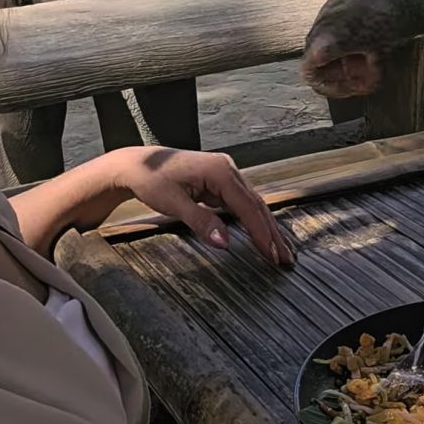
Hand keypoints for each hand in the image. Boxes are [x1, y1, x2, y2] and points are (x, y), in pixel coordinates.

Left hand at [106, 146, 295, 267]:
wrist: (137, 164)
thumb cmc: (151, 179)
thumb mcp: (173, 203)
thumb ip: (201, 222)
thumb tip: (225, 243)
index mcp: (219, 171)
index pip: (248, 206)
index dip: (261, 232)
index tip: (272, 254)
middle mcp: (228, 168)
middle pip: (257, 204)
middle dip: (272, 233)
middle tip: (285, 259)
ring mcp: (226, 173)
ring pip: (253, 203)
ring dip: (266, 227)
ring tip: (280, 251)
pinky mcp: (220, 180)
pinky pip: (243, 202)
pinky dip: (254, 219)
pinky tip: (262, 234)